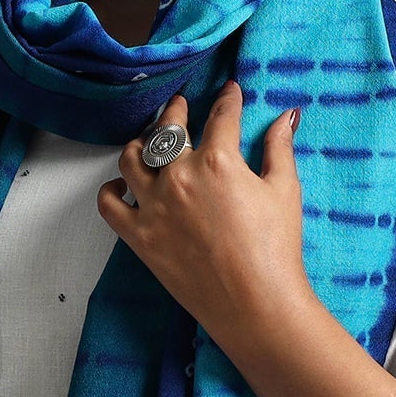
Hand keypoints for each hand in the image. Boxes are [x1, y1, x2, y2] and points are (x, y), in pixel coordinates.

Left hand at [98, 81, 312, 340]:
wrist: (254, 303)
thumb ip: (279, 149)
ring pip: (131, 158)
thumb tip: (286, 117)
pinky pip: (109, 203)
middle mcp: (178, 176)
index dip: (227, 100)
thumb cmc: (275, 249)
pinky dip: (111, 190)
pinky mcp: (138, 236)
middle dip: (174, 110)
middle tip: (179, 104)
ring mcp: (153, 206)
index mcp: (217, 161)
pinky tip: (122, 186)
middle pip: (166, 129)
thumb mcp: (284, 191)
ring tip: (147, 142)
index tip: (228, 92)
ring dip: (139, 145)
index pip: (220, 117)